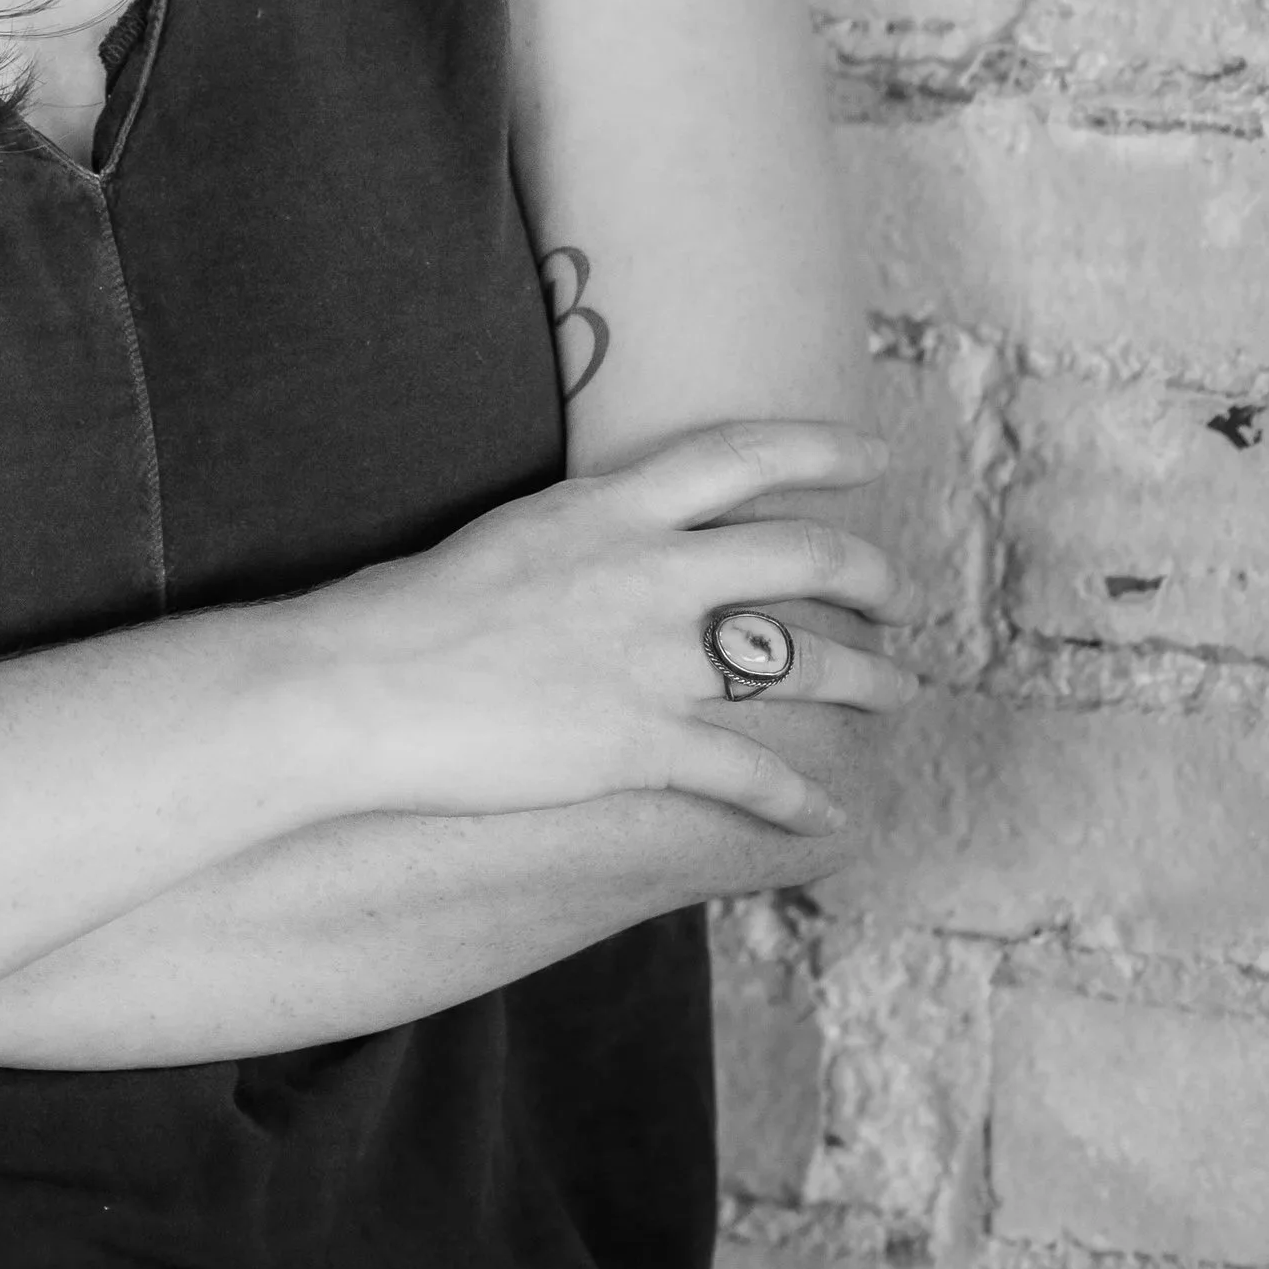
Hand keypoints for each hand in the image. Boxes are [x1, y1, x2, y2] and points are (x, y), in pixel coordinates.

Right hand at [305, 421, 911, 837]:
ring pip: (800, 665)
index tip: (875, 457)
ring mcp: (653, 660)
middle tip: (896, 594)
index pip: (745, 454)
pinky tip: (834, 818)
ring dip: (865, 681)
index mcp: (615, 506)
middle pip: (800, 555)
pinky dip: (801, 802)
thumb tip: (622, 529)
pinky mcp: (641, 744)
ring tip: (897, 692)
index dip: (824, 450)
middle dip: (868, 574)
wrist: (371, 681)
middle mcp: (652, 572)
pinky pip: (749, 774)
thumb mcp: (518, 530)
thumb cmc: (421, 603)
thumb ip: (587, 528)